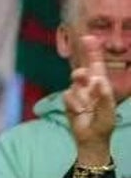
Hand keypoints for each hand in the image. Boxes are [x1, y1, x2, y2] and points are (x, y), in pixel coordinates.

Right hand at [63, 34, 116, 166]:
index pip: (96, 63)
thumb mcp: (109, 111)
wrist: (91, 140)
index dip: (92, 50)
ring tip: (85, 106)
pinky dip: (73, 104)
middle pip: (82, 70)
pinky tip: (79, 112)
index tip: (88, 37)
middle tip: (80, 76)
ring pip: (74, 84)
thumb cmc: (103, 124)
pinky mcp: (69, 103)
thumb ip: (104, 96)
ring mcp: (78, 94)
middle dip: (80, 73)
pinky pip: (68, 96)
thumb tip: (97, 81)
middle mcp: (88, 86)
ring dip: (79, 94)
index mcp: (101, 84)